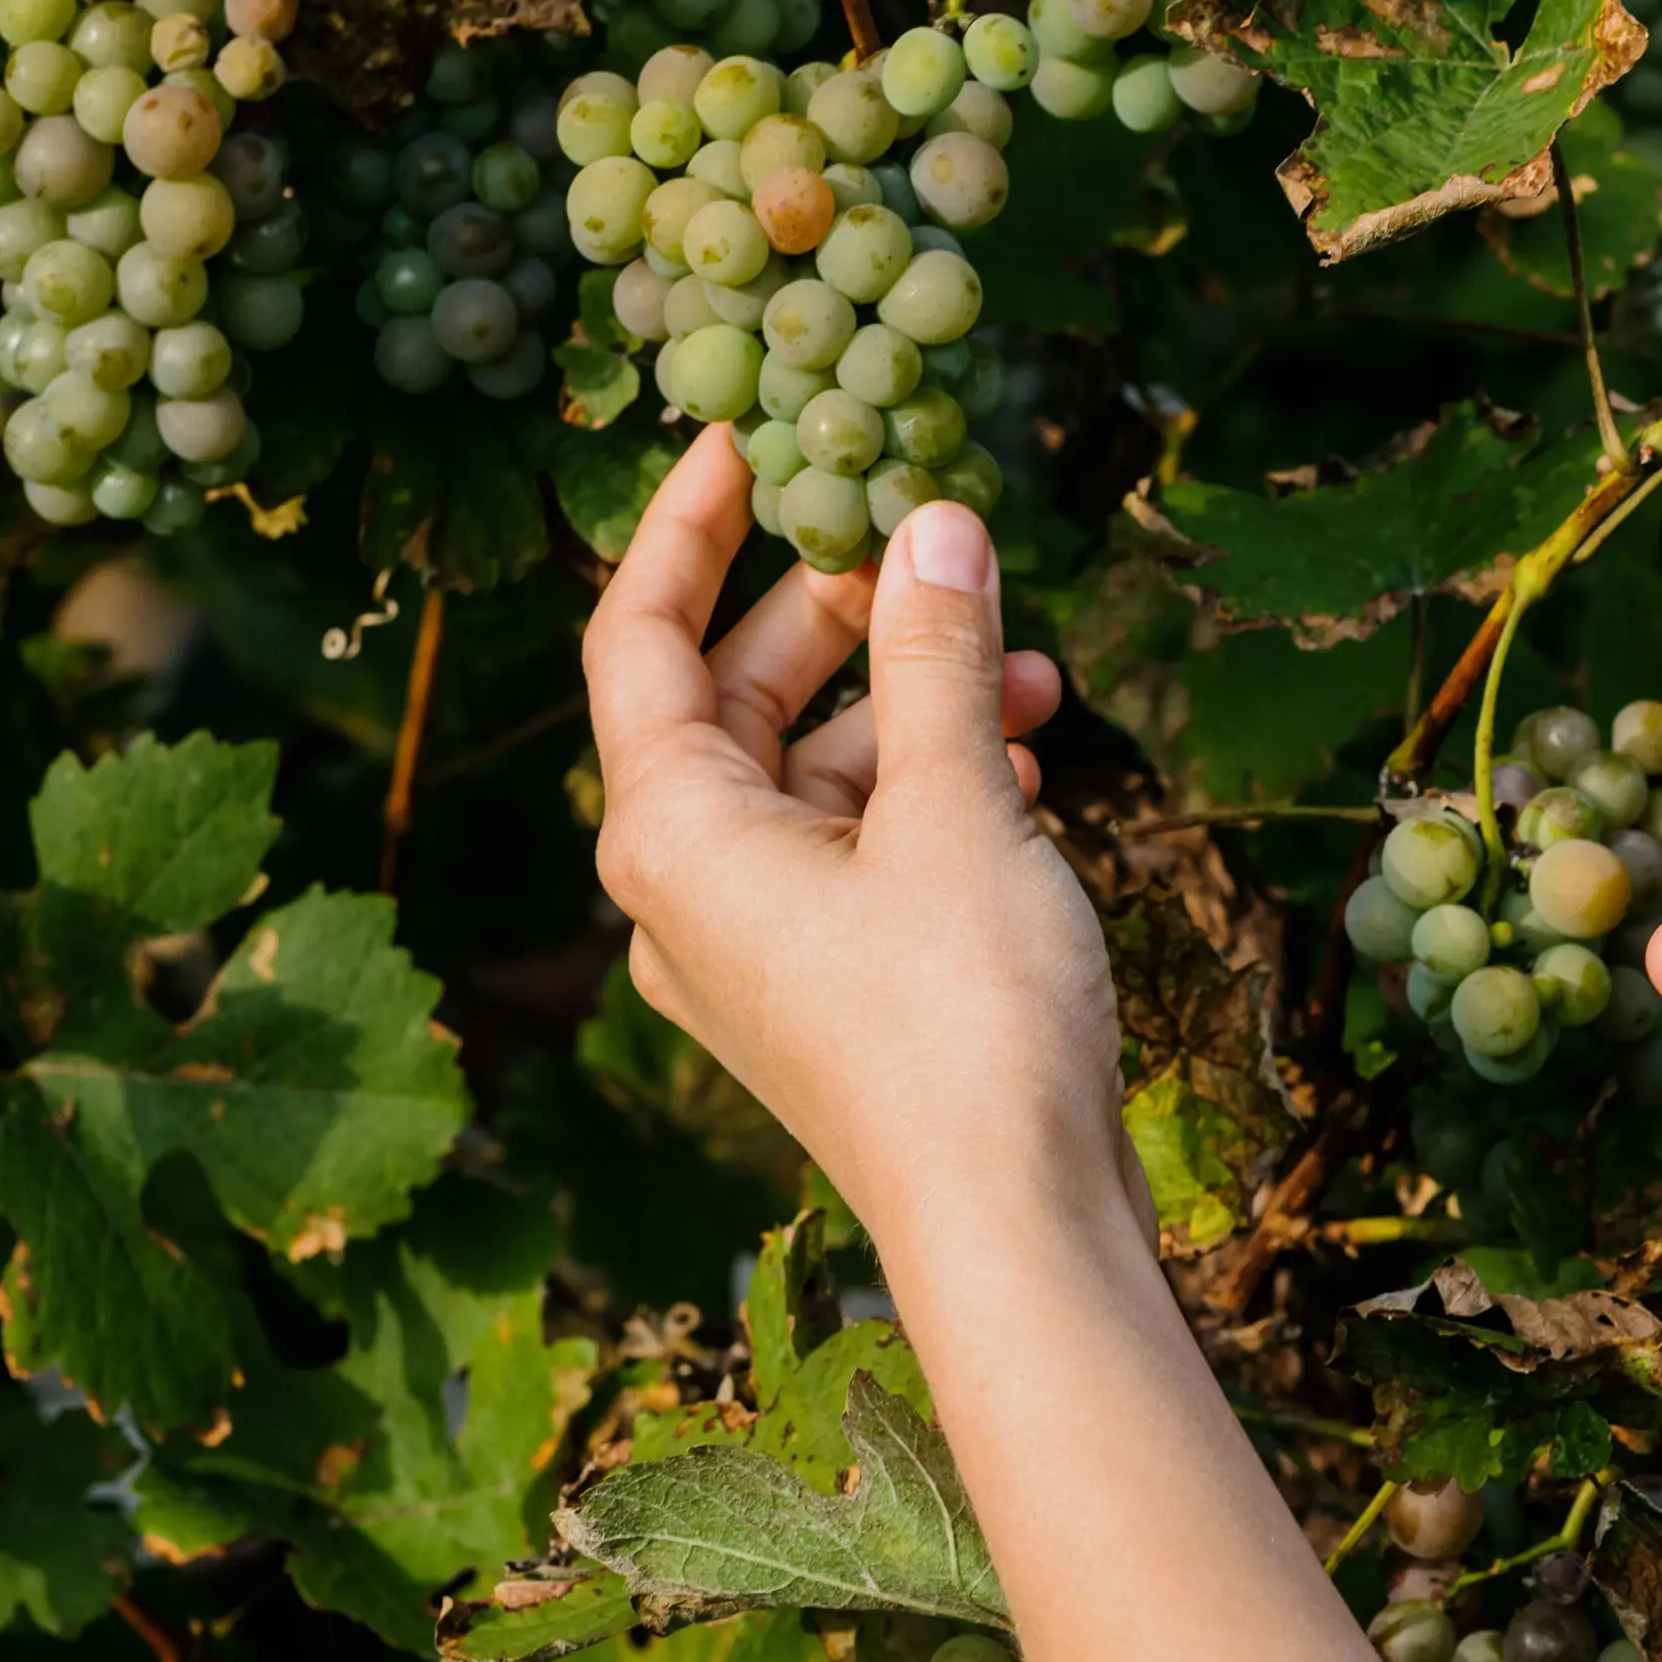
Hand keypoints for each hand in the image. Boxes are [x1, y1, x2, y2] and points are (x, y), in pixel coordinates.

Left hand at [582, 442, 1109, 1264]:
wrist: (1014, 1223)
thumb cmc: (962, 1016)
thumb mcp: (954, 803)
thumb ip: (937, 653)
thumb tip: (932, 525)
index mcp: (667, 835)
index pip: (637, 637)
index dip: (685, 526)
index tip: (744, 438)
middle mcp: (685, 892)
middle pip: (735, 701)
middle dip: (840, 614)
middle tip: (923, 536)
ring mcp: (755, 950)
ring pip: (816, 776)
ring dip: (915, 703)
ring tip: (1024, 660)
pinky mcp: (829, 992)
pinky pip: (858, 848)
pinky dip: (930, 788)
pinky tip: (1021, 755)